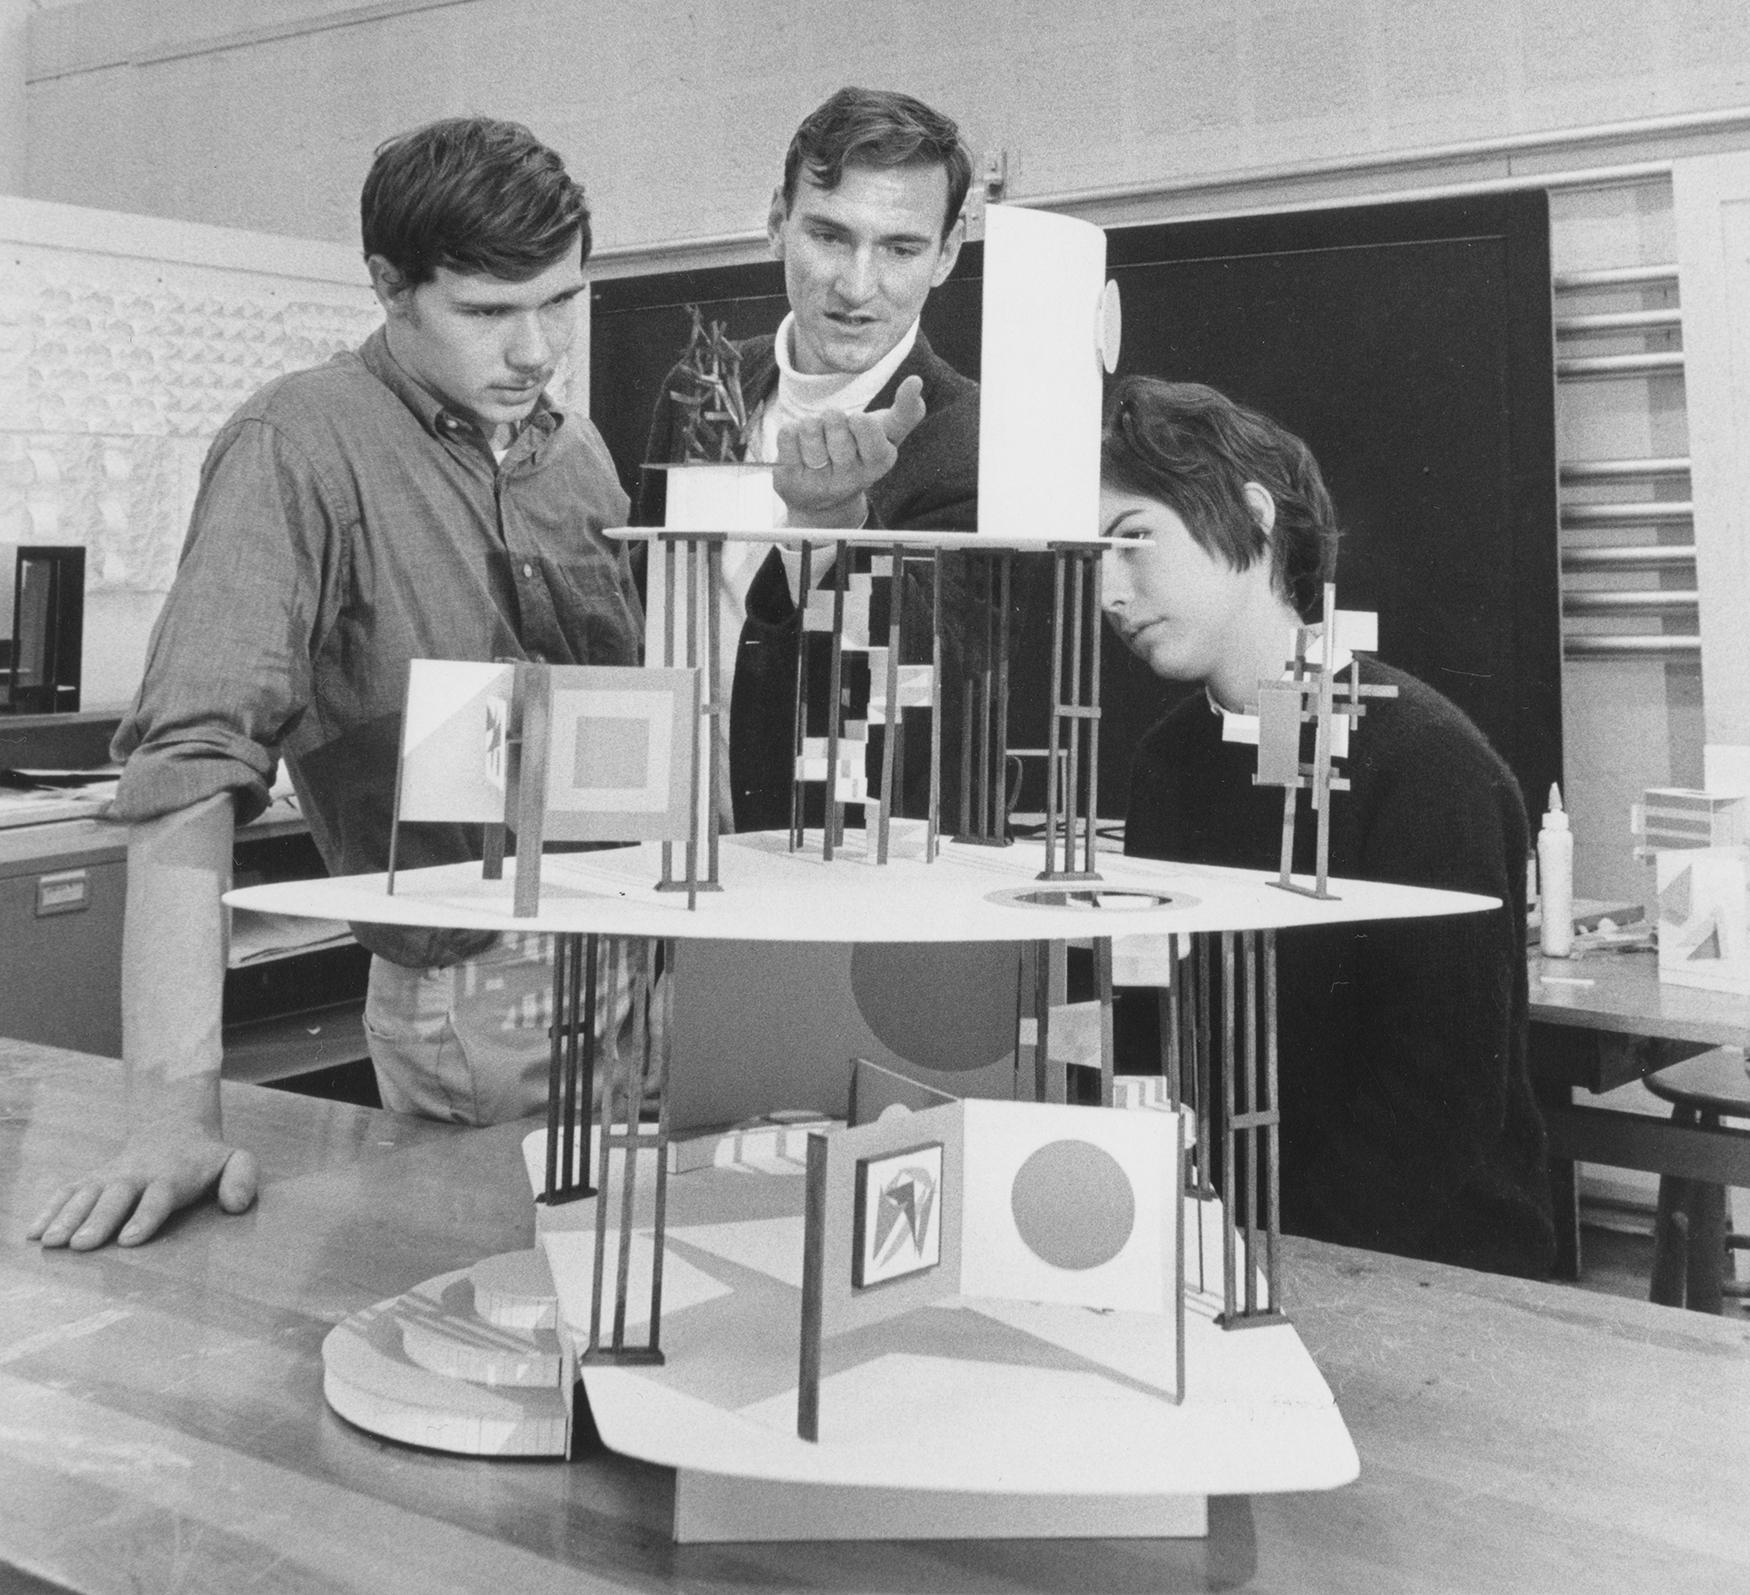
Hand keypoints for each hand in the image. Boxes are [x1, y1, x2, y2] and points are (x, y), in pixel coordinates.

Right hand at [27, 1130, 258, 1249]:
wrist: (172, 1130)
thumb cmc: (206, 1159)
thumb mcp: (236, 1160)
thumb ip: (243, 1178)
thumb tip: (236, 1204)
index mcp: (172, 1176)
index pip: (158, 1197)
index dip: (145, 1217)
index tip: (130, 1239)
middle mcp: (136, 1176)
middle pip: (116, 1198)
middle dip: (99, 1220)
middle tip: (83, 1244)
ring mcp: (109, 1176)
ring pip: (86, 1195)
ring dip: (67, 1218)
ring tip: (51, 1242)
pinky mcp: (90, 1180)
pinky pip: (66, 1191)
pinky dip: (48, 1209)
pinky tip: (33, 1232)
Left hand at [773, 373, 926, 527]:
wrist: (824, 499)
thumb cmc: (860, 454)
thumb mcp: (887, 435)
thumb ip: (907, 411)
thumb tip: (916, 381)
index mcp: (879, 462)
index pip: (867, 427)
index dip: (858, 420)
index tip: (857, 423)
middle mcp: (850, 477)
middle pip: (835, 421)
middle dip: (832, 417)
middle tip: (834, 432)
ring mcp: (819, 482)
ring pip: (809, 427)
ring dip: (811, 424)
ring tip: (817, 438)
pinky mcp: (791, 481)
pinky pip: (787, 436)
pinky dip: (791, 432)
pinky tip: (800, 446)